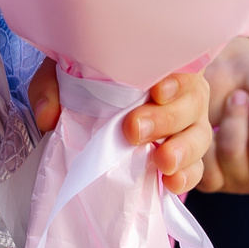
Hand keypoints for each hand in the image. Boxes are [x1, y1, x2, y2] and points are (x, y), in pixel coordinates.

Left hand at [29, 61, 213, 194]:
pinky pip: (196, 169)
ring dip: (183, 150)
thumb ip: (52, 87)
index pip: (183, 65)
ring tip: (162, 161)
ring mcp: (189, 127)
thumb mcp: (65, 74)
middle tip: (134, 130)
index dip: (176, 78)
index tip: (156, 90)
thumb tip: (49, 116)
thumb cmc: (90, 83)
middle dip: (165, 118)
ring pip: (199, 136)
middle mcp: (184, 93)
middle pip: (191, 103)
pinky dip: (187, 177)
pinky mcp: (186, 159)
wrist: (95, 111)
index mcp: (163, 65)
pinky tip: (171, 182)